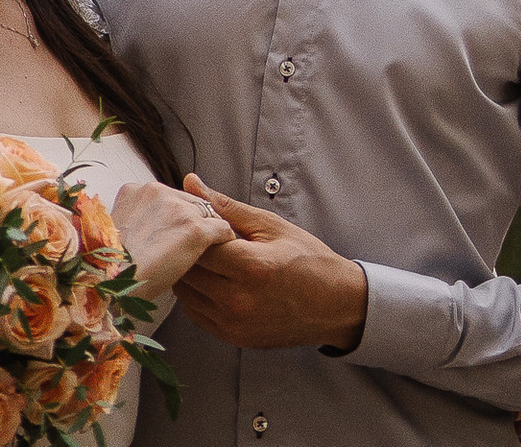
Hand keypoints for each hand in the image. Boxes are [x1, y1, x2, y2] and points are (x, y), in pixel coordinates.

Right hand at [109, 176, 231, 297]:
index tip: (177, 235)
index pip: (169, 198)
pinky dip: (225, 241)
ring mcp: (178, 209)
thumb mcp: (116, 233)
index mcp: (136, 191)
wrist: (110, 280)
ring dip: (211, 231)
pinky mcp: (195, 229)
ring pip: (208, 213)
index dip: (176, 218)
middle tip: (199, 245)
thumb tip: (143, 236)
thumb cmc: (109, 266)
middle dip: (195, 221)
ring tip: (215, 251)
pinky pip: (222, 229)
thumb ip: (134, 223)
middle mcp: (158, 191)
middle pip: (190, 201)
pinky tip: (225, 255)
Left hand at [167, 180, 367, 354]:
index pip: (198, 244)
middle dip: (186, 249)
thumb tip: (191, 183)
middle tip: (193, 235)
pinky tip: (209, 279)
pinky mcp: (235, 338)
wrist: (334, 304)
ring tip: (202, 257)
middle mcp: (239, 301)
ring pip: (187, 295)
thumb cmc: (307, 258)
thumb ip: (226, 206)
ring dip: (188, 273)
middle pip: (189, 270)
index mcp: (251, 268)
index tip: (195, 218)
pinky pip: (197, 315)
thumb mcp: (269, 225)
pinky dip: (196, 296)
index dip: (192, 227)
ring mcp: (236, 325)